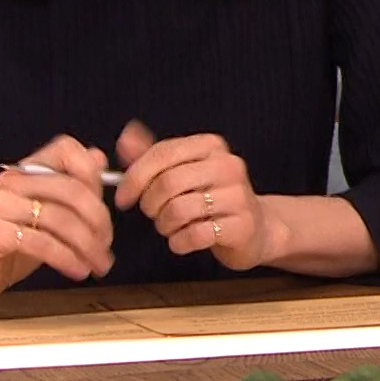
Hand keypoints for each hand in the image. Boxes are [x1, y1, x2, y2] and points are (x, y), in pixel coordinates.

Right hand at [0, 135, 115, 307]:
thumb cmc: (8, 244)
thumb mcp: (46, 215)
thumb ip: (71, 189)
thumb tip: (99, 158)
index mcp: (26, 170)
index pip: (66, 149)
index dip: (92, 172)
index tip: (107, 205)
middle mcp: (11, 181)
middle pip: (72, 190)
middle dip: (99, 220)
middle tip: (106, 245)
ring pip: (60, 219)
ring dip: (87, 246)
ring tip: (97, 264)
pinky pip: (41, 242)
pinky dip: (66, 258)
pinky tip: (77, 270)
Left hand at [114, 120, 273, 271]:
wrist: (255, 228)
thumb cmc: (211, 198)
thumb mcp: (183, 171)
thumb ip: (153, 156)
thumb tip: (125, 138)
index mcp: (211, 146)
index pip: (162, 153)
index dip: (134, 178)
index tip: (123, 198)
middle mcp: (228, 165)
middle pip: (167, 183)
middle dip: (149, 204)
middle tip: (153, 214)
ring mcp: (238, 195)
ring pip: (178, 210)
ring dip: (164, 225)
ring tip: (170, 227)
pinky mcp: (241, 226)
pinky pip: (194, 235)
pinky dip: (179, 242)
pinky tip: (183, 241)